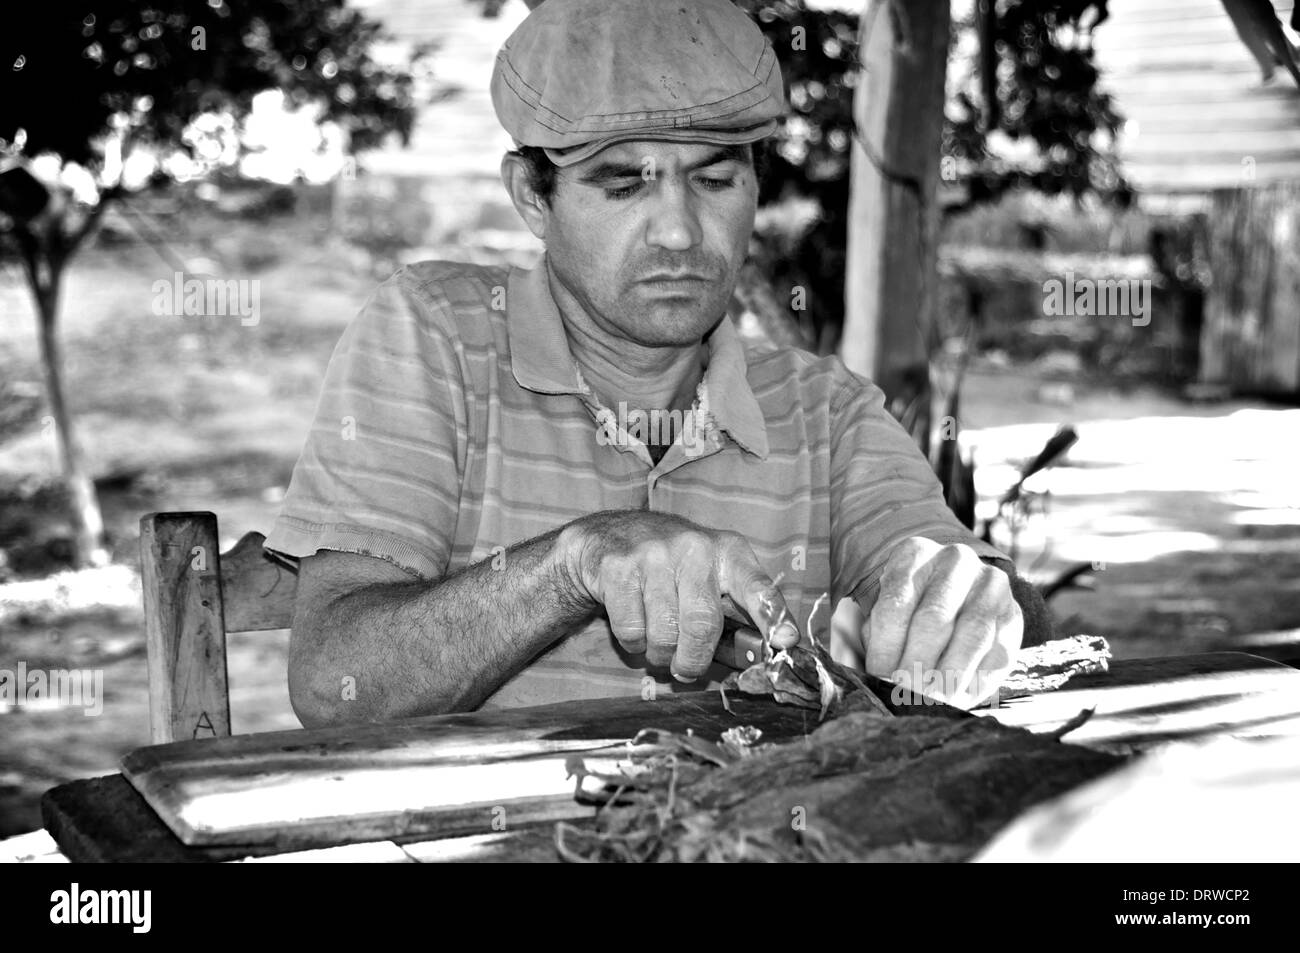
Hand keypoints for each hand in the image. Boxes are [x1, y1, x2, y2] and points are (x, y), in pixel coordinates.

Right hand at [561, 510, 800, 680]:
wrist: (608, 535)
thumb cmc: (671, 565)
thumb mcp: (708, 574)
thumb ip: (734, 610)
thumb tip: (761, 653)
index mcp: (727, 552)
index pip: (757, 586)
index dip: (772, 616)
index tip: (786, 641)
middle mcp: (694, 548)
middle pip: (703, 624)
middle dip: (694, 660)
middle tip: (686, 669)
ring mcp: (653, 555)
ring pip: (664, 634)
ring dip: (660, 654)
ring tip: (657, 644)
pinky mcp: (618, 568)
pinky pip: (632, 630)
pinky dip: (633, 643)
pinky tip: (635, 625)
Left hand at [858, 537, 1022, 707]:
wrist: (957, 595)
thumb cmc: (908, 610)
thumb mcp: (885, 612)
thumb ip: (877, 638)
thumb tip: (878, 680)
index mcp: (914, 554)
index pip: (896, 604)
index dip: (886, 648)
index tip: (879, 679)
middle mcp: (956, 561)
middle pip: (934, 619)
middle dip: (916, 665)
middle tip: (904, 695)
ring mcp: (990, 585)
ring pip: (972, 635)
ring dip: (948, 676)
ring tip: (930, 703)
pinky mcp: (1014, 615)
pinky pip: (998, 654)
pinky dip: (977, 682)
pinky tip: (957, 701)